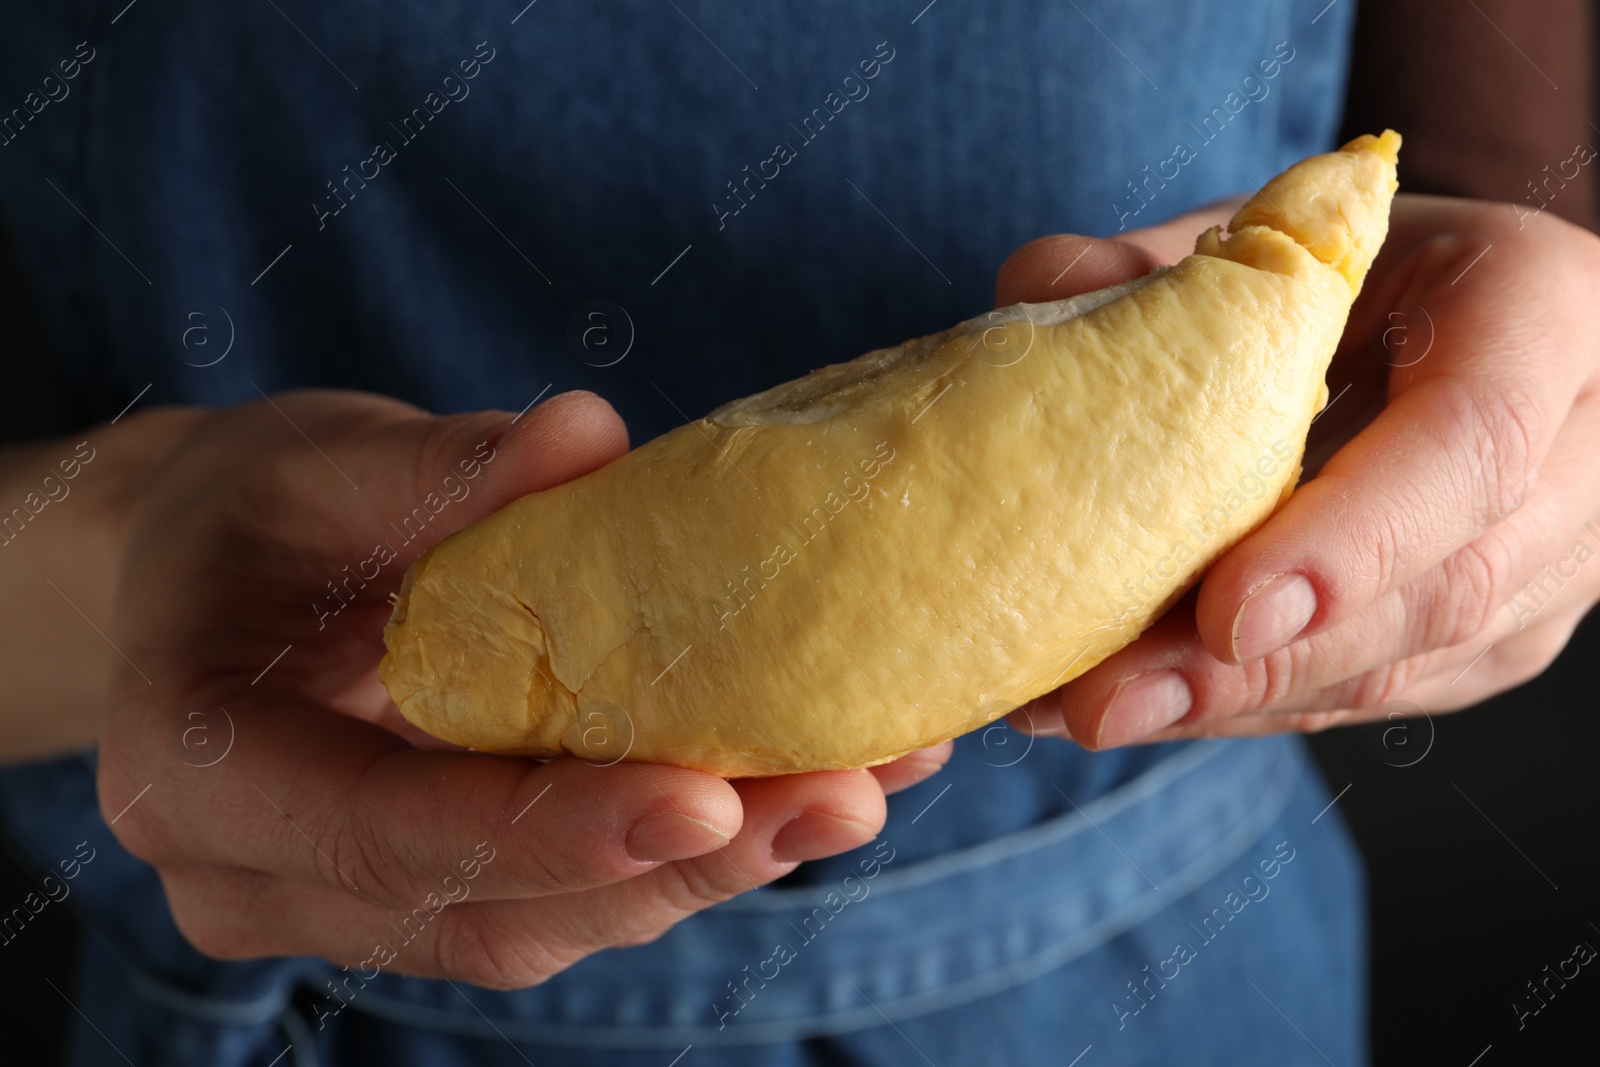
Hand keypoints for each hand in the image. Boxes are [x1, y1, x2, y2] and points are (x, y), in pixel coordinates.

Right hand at [98, 390, 948, 988]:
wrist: (216, 582)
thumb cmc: (252, 515)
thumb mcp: (320, 465)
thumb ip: (436, 470)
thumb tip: (585, 438)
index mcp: (194, 769)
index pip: (380, 830)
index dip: (545, 828)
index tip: (704, 796)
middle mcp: (261, 878)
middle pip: (492, 912)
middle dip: (678, 863)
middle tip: (841, 794)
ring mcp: (352, 908)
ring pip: (551, 927)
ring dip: (715, 867)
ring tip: (858, 786)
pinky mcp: (440, 894)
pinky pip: (573, 897)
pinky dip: (694, 846)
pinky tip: (810, 779)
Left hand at [995, 194, 1599, 746]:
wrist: (1458, 322)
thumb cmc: (1360, 265)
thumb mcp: (1281, 230)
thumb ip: (1165, 262)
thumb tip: (1038, 286)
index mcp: (1542, 311)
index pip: (1470, 442)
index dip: (1351, 539)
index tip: (1227, 612)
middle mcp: (1580, 452)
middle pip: (1438, 591)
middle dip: (1260, 666)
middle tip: (1105, 700)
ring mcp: (1549, 566)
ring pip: (1398, 669)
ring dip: (1230, 705)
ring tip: (1079, 710)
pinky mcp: (1493, 640)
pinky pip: (1366, 695)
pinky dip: (1241, 707)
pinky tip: (1129, 703)